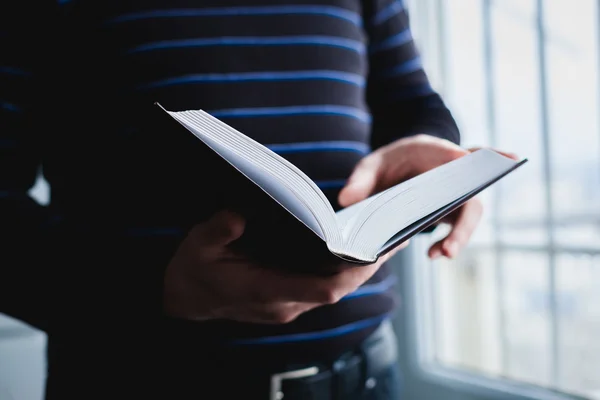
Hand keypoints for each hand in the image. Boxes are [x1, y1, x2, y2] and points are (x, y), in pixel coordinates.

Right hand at [163, 210, 392, 323]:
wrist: (185, 297)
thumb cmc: (193, 270)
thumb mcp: (198, 244)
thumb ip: (218, 230)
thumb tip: (240, 215)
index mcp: (265, 291)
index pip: (322, 288)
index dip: (352, 272)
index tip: (374, 250)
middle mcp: (283, 303)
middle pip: (338, 288)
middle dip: (367, 266)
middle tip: (393, 236)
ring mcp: (287, 304)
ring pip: (334, 289)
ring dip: (358, 268)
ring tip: (382, 237)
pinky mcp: (287, 298)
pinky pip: (323, 286)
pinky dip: (341, 269)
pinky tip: (352, 247)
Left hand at [338, 135, 517, 258]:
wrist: (398, 173)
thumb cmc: (387, 166)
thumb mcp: (370, 167)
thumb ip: (360, 180)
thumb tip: (346, 200)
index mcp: (427, 150)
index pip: (443, 149)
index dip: (452, 153)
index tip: (459, 158)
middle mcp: (450, 170)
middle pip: (470, 182)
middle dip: (471, 197)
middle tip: (460, 218)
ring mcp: (456, 192)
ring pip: (470, 210)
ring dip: (460, 233)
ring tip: (444, 253)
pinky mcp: (454, 211)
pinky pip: (459, 227)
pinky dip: (449, 242)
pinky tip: (433, 254)